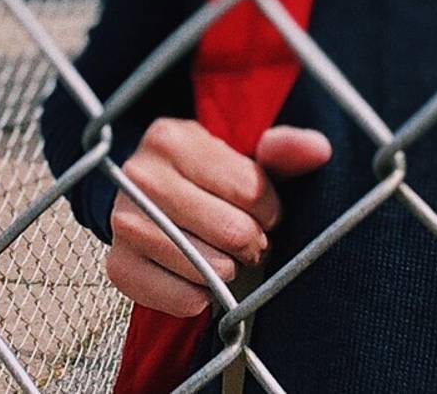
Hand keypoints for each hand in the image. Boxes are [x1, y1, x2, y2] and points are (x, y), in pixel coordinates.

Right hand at [105, 118, 330, 316]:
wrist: (148, 202)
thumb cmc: (206, 177)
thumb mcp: (245, 154)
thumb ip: (284, 150)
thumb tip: (317, 150)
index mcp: (171, 138)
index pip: (250, 189)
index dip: (269, 208)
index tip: (259, 209)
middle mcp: (139, 176)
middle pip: (232, 231)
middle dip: (252, 242)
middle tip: (244, 237)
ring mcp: (124, 222)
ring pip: (210, 268)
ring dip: (229, 270)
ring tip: (223, 254)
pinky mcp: (119, 266)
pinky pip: (184, 298)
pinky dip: (202, 297)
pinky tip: (199, 276)